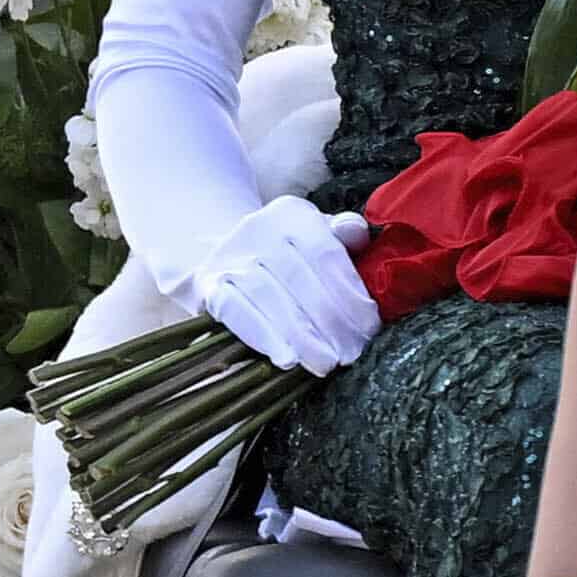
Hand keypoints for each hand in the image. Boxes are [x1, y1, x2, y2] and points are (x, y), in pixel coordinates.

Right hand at [178, 197, 378, 375]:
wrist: (220, 253)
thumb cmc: (286, 254)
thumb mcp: (317, 237)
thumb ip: (345, 236)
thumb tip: (357, 234)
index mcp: (292, 214)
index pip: (326, 254)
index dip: (350, 294)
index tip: (369, 327)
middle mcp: (257, 228)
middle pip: (300, 279)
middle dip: (331, 321)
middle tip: (352, 354)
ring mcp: (229, 256)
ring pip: (270, 297)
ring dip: (302, 335)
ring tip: (326, 363)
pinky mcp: (207, 284)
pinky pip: (237, 312)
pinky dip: (263, 336)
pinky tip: (286, 359)